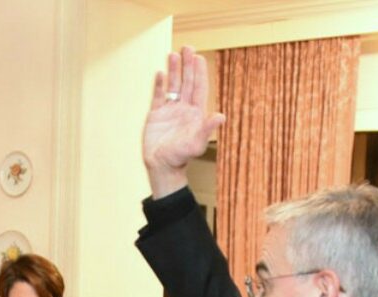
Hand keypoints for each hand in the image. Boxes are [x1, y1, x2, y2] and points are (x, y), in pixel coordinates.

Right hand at [143, 47, 226, 198]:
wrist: (162, 167)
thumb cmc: (180, 157)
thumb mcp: (196, 143)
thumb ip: (207, 129)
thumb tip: (221, 116)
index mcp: (194, 113)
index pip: (198, 88)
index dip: (199, 72)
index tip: (198, 57)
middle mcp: (183, 109)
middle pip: (186, 83)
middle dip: (187, 66)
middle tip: (187, 48)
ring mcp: (169, 111)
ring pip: (172, 86)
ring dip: (173, 71)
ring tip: (173, 55)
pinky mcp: (156, 115)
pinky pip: (158, 96)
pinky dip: (159, 85)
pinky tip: (160, 73)